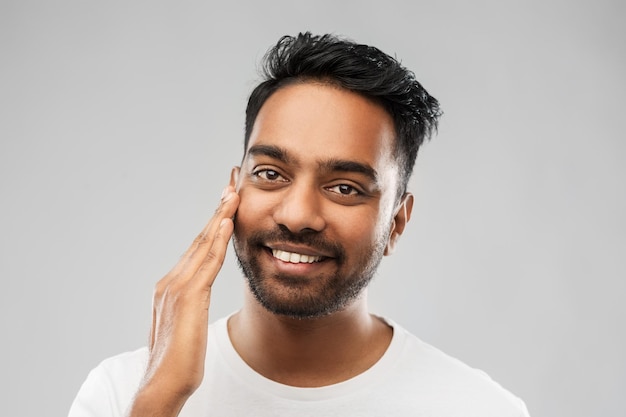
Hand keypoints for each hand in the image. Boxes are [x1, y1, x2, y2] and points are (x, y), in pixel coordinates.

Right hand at [127, 185, 238, 416]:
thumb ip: (192, 304)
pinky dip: (217, 241)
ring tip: (233, 191)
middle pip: (201, 237)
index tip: (228, 200)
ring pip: (204, 244)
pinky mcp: (188, 298)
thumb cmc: (178, 360)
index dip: (214, 221)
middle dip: (218, 208)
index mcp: (173, 285)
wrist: (161, 385)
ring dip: (220, 215)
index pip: (198, 246)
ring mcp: (178, 287)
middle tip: (232, 182)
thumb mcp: (187, 324)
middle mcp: (172, 280)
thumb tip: (199, 295)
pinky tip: (227, 222)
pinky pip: (207, 263)